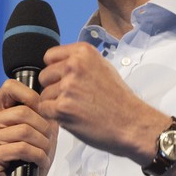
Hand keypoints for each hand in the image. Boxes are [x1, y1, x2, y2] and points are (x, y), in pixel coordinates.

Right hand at [0, 79, 58, 175]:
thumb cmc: (31, 159)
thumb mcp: (42, 131)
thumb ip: (45, 112)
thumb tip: (53, 97)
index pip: (10, 86)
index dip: (33, 96)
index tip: (45, 112)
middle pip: (23, 112)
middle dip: (44, 127)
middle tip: (49, 141)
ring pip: (24, 131)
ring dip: (43, 144)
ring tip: (45, 153)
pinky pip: (21, 148)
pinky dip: (38, 156)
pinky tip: (40, 162)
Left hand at [38, 42, 162, 159]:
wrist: (131, 123)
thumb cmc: (119, 100)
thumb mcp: (104, 68)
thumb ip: (82, 63)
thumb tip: (61, 64)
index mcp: (84, 53)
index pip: (50, 56)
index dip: (55, 69)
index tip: (63, 78)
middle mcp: (75, 65)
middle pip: (45, 75)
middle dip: (53, 88)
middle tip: (72, 98)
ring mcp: (67, 86)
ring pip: (44, 94)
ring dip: (55, 104)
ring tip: (77, 108)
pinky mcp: (62, 107)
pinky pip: (44, 109)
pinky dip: (54, 116)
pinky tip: (72, 117)